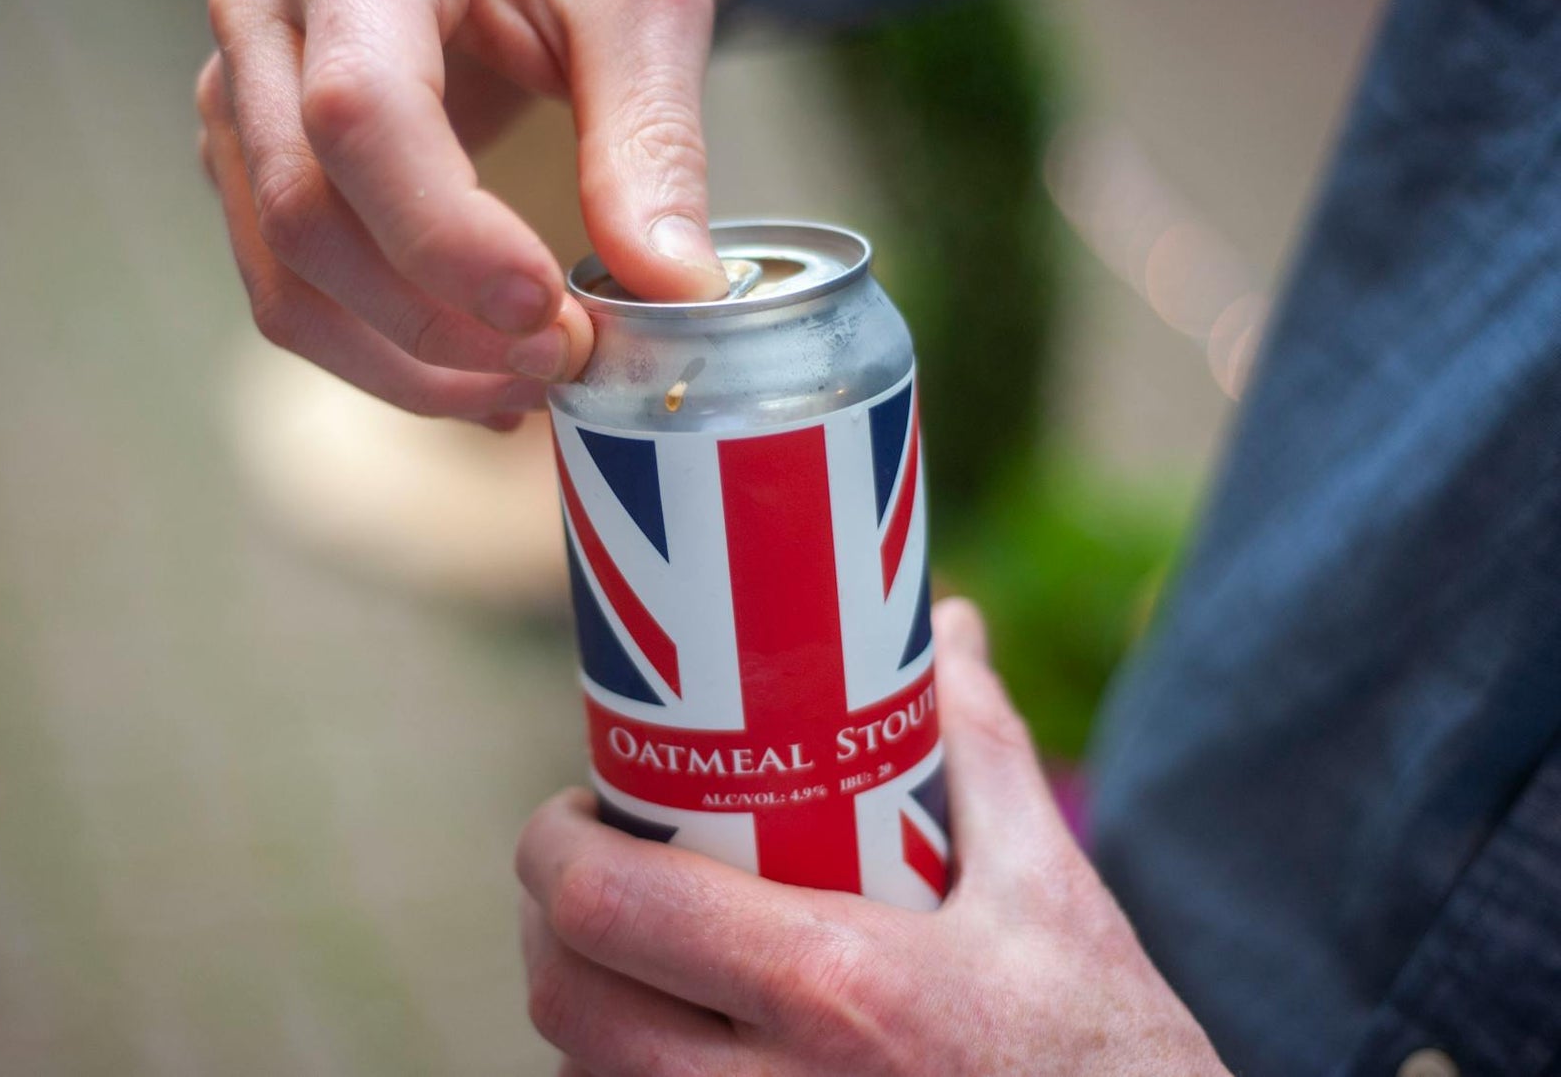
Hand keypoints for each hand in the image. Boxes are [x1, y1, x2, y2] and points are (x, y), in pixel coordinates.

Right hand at [197, 0, 768, 425]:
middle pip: (308, 219)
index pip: (360, 114)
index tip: (549, 313)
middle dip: (438, 324)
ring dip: (409, 368)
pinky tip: (485, 381)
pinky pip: (297, 297)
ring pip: (287, 284)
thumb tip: (671, 292)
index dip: (444, 237)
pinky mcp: (257, 170)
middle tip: (565, 359)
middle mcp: (266, 20)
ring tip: (532, 387)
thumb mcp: (643, 5)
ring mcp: (245, 102)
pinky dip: (388, 362)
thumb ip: (654, 143)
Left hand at [516, 600, 1230, 1075]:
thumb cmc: (1104, 1051)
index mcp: (836, 984)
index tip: (578, 810)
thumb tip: (949, 625)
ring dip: (589, 1011)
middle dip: (554, 924)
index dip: (555, 849)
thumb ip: (982, 748)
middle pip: (568, 1004)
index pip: (612, 908)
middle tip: (598, 872)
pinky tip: (678, 1040)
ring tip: (636, 953)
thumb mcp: (1052, 893)